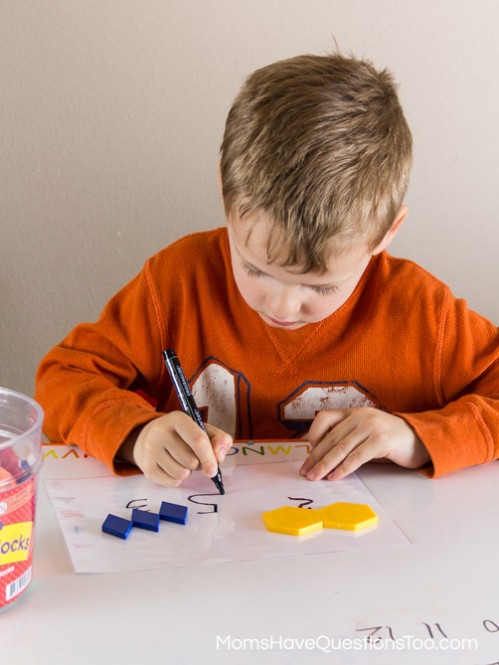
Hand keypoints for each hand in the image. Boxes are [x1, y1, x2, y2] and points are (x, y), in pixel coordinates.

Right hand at [126, 412, 231, 486]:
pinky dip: (177, 479)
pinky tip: (172, 467)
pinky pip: (172, 482)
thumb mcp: (202, 429)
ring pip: (181, 474)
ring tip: (182, 461)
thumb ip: (219, 439)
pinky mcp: (146, 466)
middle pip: (191, 461)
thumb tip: (219, 456)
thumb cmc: (182, 434)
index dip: (209, 458)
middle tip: (193, 457)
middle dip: (198, 464)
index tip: (213, 470)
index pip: (198, 440)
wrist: (149, 437)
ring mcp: (150, 449)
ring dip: (188, 472)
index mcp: (178, 418)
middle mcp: (160, 431)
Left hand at [299, 407, 429, 480]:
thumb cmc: (389, 439)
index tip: (308, 453)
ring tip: (315, 477)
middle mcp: (360, 415)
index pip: (324, 418)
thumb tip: (321, 455)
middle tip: (305, 472)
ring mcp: (371, 426)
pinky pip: (357, 457)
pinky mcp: (381, 441)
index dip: (313, 435)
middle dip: (315, 457)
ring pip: (341, 448)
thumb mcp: (365, 432)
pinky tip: (335, 477)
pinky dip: (343, 468)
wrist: (420, 439)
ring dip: (325, 465)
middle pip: (330, 437)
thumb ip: (347, 437)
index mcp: (353, 412)